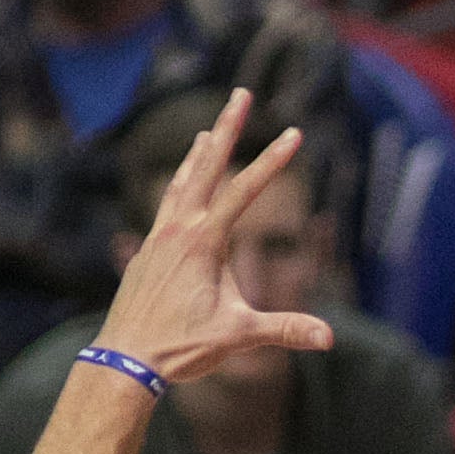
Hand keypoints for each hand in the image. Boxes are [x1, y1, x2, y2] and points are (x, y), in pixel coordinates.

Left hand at [93, 93, 333, 384]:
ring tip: (207, 130)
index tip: (294, 134)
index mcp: (203, 242)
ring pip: (181, 183)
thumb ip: (284, 330)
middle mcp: (178, 230)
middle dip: (227, 128)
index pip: (244, 191)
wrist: (125, 359)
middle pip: (206, 167)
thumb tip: (329, 337)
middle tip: (240, 94)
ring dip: (198, 155)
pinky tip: (182, 189)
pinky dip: (179, 187)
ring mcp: (159, 237)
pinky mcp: (148, 251)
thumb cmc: (180, 347)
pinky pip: (166, 206)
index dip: (271, 161)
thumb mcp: (237, 336)